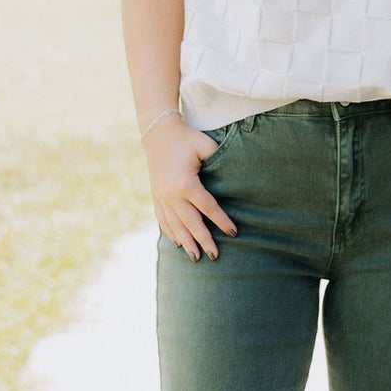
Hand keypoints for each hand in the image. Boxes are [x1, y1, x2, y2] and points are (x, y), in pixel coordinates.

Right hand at [146, 116, 236, 260]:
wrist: (157, 133)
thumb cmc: (186, 139)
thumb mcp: (205, 145)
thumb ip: (219, 158)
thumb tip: (235, 173)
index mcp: (186, 183)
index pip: (208, 208)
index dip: (221, 221)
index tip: (233, 232)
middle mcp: (172, 194)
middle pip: (191, 223)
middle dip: (204, 240)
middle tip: (215, 256)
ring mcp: (162, 197)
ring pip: (175, 225)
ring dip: (186, 242)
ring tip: (196, 257)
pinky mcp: (156, 196)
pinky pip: (162, 219)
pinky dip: (170, 232)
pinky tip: (178, 243)